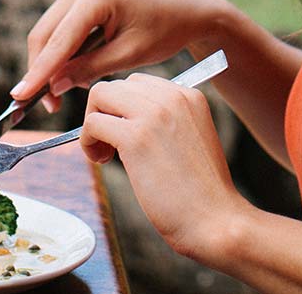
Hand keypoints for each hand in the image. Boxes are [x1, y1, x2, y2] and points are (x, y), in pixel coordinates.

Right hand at [12, 0, 225, 112]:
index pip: (59, 42)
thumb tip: (54, 86)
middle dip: (42, 72)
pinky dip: (63, 55)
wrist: (185, 9)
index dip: (38, 73)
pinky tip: (76, 75)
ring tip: (68, 94)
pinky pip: (61, 30)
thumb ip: (90, 70)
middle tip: (48, 106)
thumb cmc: (164, 30)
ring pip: (49, 34)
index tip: (19, 98)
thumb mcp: (129, 56)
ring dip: (52, 65)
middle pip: (45, 35)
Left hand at [80, 73, 247, 260]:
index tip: (125, 135)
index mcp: (189, 95)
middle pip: (117, 85)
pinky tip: (102, 161)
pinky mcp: (136, 137)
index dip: (123, 108)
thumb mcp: (190, 139)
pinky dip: (87, 142)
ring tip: (105, 154)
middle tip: (111, 146)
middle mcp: (173, 96)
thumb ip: (164, 121)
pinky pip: (92, 123)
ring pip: (100, 96)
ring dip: (93, 124)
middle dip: (105, 113)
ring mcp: (154, 114)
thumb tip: (121, 118)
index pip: (139, 83)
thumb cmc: (200, 191)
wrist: (214, 219)